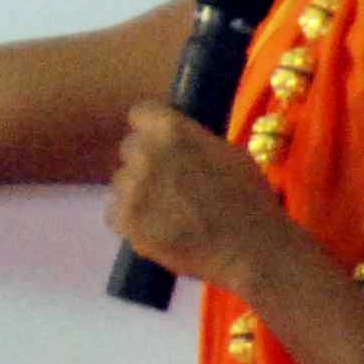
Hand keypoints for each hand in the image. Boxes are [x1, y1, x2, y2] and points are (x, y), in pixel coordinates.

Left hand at [105, 104, 293, 298]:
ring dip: (137, 192)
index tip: (160, 144)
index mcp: (172, 130)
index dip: (150, 129)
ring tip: (165, 212)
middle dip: (144, 162)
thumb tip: (176, 140)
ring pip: (121, 181)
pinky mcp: (124, 219)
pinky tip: (155, 229)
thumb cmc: (249, 200)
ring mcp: (132, 187)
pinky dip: (130, 221)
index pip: (140, 113)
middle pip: (129, 148)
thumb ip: (193, 141)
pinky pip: (114, 212)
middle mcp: (145, 152)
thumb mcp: (228, 153)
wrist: (249, 250)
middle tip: (167, 184)